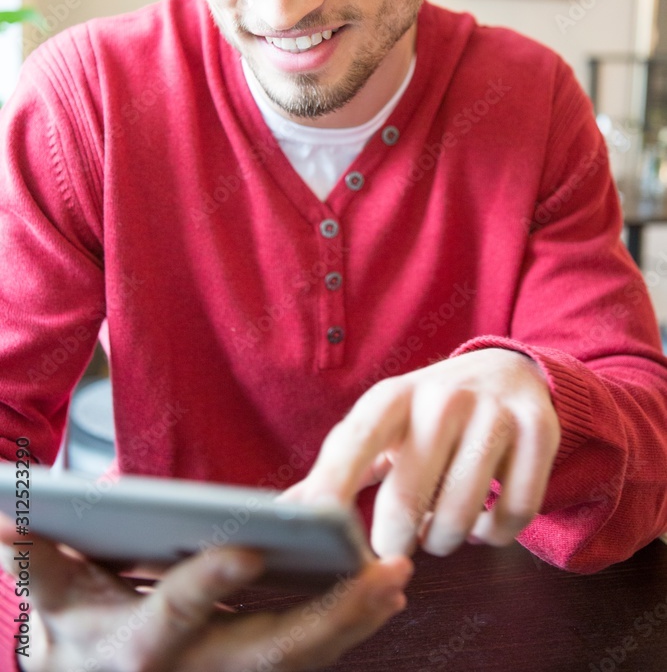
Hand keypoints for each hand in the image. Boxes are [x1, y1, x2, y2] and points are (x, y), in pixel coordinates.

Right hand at [0, 515, 411, 670]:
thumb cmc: (74, 640)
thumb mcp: (52, 600)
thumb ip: (37, 558)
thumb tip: (6, 519)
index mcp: (136, 645)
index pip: (173, 614)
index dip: (206, 584)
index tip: (250, 547)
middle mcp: (190, 671)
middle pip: (263, 651)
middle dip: (326, 618)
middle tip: (382, 575)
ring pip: (296, 662)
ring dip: (351, 624)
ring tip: (397, 581)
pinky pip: (303, 662)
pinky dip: (344, 632)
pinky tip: (380, 600)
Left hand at [285, 349, 560, 557]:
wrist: (507, 370)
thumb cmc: (428, 412)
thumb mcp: (383, 425)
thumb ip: (336, 469)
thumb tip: (284, 512)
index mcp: (393, 396)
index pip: (354, 442)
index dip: (333, 490)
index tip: (320, 538)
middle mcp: (442, 397)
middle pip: (406, 501)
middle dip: (396, 542)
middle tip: (398, 545)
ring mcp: (494, 413)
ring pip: (461, 520)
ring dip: (447, 540)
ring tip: (442, 525)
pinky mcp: (540, 431)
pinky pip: (514, 517)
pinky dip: (495, 534)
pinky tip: (485, 516)